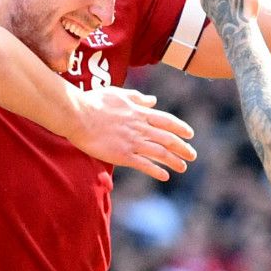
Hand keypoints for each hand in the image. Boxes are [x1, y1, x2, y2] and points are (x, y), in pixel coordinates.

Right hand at [70, 86, 196, 180]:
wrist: (78, 115)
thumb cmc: (94, 102)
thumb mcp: (119, 93)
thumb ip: (137, 97)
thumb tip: (153, 100)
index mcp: (139, 112)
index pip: (167, 121)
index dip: (180, 128)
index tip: (190, 134)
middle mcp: (140, 127)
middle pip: (168, 139)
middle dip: (183, 148)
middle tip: (192, 155)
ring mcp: (132, 142)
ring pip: (160, 153)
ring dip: (174, 161)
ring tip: (183, 167)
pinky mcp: (122, 155)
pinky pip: (144, 165)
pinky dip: (157, 171)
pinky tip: (165, 176)